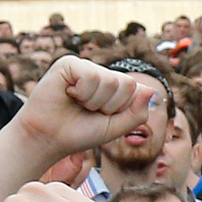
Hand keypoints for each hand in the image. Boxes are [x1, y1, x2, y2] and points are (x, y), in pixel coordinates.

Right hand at [9, 55, 160, 163]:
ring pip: (111, 80)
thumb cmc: (80, 133)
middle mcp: (102, 74)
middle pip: (127, 84)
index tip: (105, 117)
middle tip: (90, 111)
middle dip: (111, 106)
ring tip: (78, 103)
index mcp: (114, 88)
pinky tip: (69, 94)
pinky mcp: (69, 63)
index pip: (138, 89)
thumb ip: (136, 113)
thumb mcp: (115, 128)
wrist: (49, 138)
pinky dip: (83, 93)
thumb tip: (152, 91)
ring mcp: (85, 67)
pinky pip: (92, 76)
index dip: (123, 109)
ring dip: (95, 101)